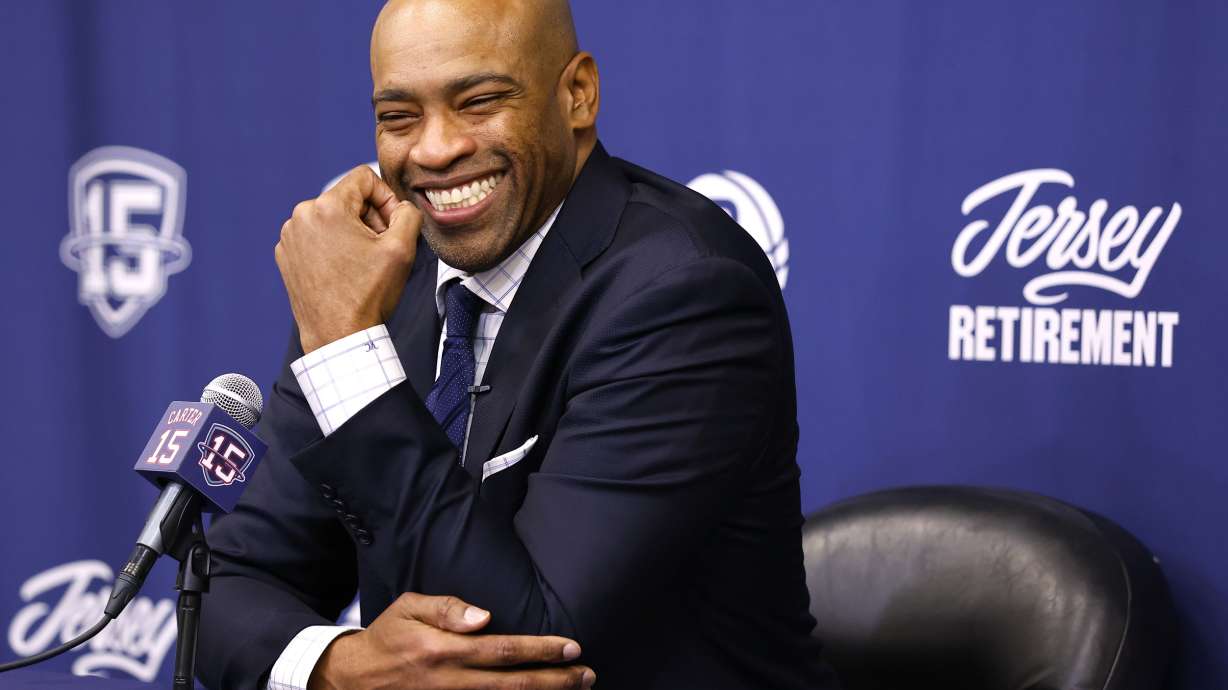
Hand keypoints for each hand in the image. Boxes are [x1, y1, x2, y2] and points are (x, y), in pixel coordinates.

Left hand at [275, 166, 421, 353]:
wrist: (338, 336)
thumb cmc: (368, 295)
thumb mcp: (401, 249)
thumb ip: (408, 214)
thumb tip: (402, 207)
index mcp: (327, 207)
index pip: (364, 178)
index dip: (386, 198)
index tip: (392, 226)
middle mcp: (301, 216)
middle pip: (347, 198)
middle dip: (369, 217)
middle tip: (380, 249)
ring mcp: (289, 237)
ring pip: (331, 217)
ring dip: (351, 232)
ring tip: (361, 262)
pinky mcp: (285, 255)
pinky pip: (315, 236)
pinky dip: (332, 246)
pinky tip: (343, 271)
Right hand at [309, 592, 595, 689]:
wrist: (353, 680)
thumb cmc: (388, 638)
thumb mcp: (409, 609)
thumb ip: (447, 608)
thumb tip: (484, 616)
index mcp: (444, 651)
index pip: (504, 650)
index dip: (542, 651)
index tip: (573, 648)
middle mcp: (450, 682)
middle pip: (514, 685)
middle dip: (556, 681)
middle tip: (587, 675)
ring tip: (576, 689)